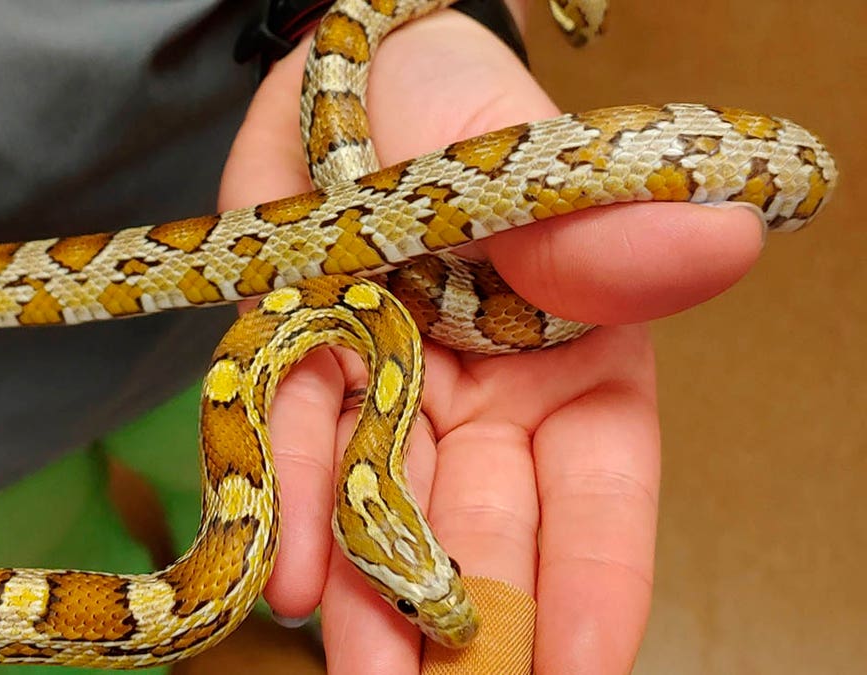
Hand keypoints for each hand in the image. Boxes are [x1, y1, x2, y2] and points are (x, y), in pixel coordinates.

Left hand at [218, 8, 764, 674]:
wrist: (352, 74)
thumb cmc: (471, 105)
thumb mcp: (548, 167)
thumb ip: (606, 233)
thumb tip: (717, 245)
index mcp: (575, 361)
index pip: (598, 496)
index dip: (593, 587)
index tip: (583, 671)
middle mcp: (483, 392)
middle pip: (486, 525)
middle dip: (473, 618)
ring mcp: (389, 384)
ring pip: (389, 506)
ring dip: (377, 593)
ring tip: (367, 671)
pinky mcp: (299, 361)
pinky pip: (296, 440)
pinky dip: (295, 506)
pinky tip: (292, 581)